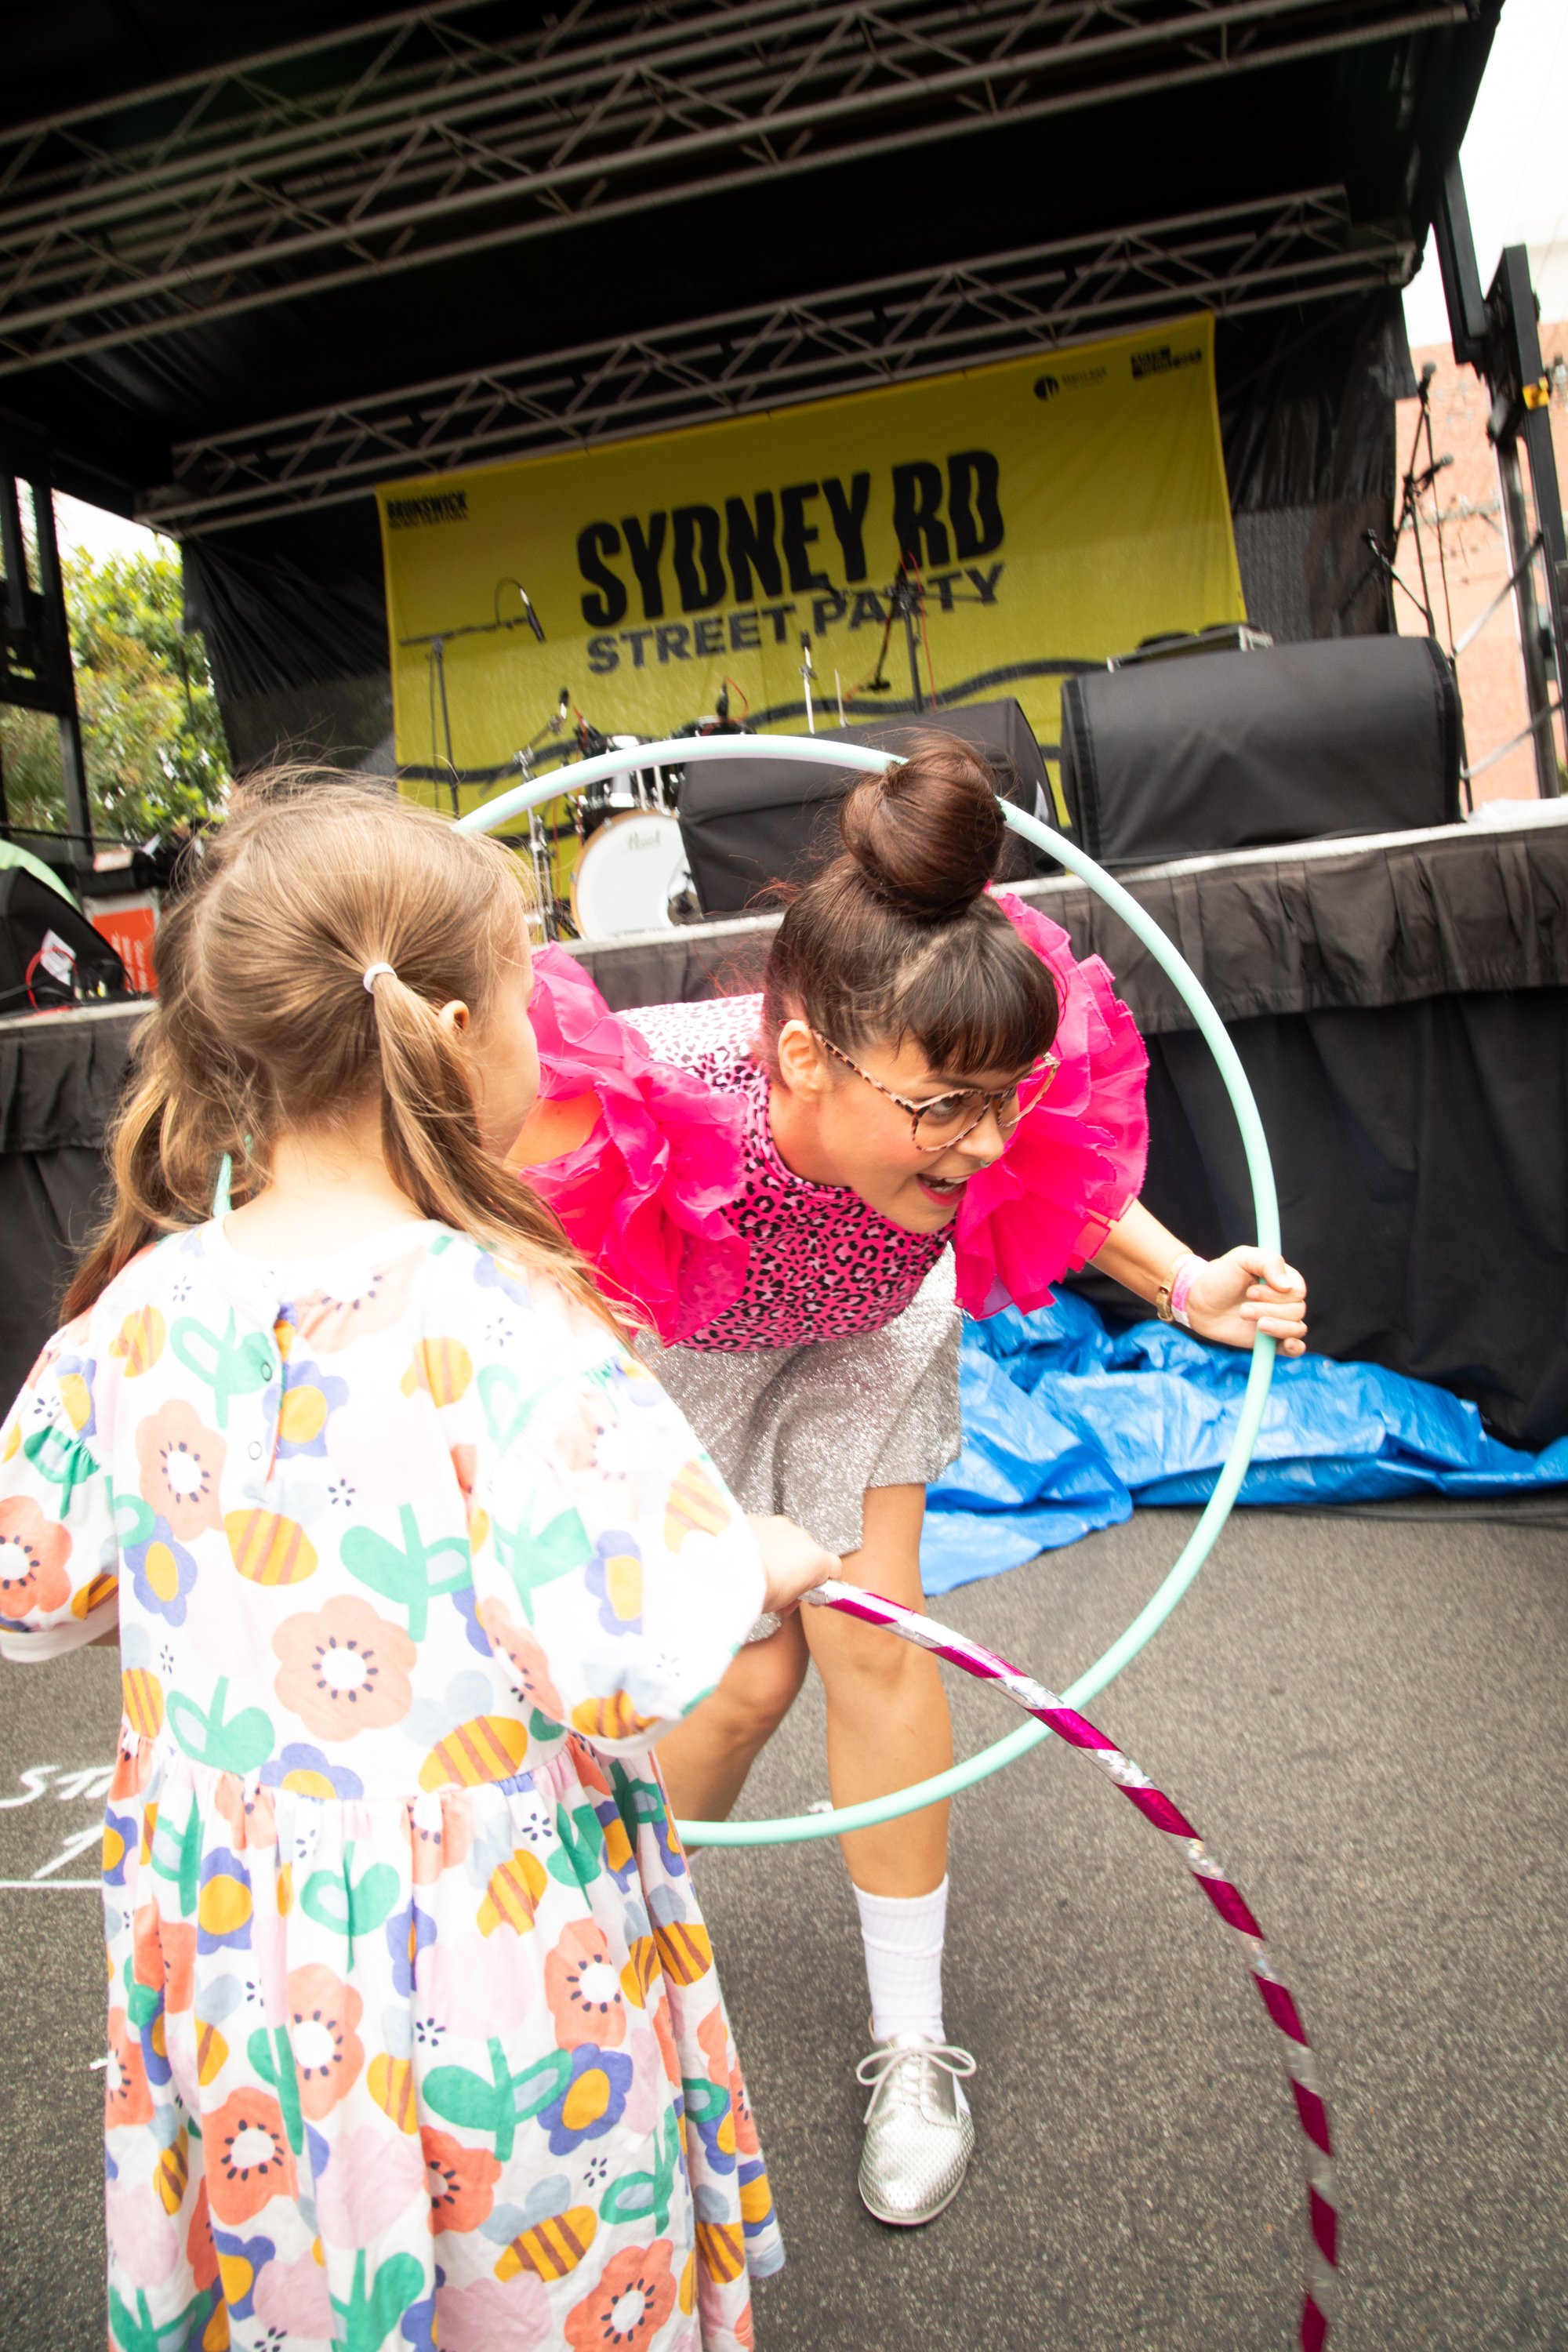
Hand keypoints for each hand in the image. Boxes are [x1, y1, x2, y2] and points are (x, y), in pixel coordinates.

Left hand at [746, 1514, 840, 1617]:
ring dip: (777, 1554)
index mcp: (816, 1560)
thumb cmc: (757, 1589)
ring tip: (760, 1573)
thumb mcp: (782, 1604)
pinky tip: (748, 1559)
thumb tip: (790, 1597)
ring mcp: (780, 1525)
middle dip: (796, 1569)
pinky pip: (765, 1533)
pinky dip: (760, 1544)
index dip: (823, 1582)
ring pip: (785, 1541)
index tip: (812, 1593)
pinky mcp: (759, 1518)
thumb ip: (793, 1596)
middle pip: (807, 1554)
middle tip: (780, 1589)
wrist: (727, 1568)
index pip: (833, 1568)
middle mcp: (802, 1537)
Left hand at [1183, 1248, 1307, 1355]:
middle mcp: (1283, 1301)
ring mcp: (1278, 1321)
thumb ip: (1268, 1262)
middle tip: (1243, 1309)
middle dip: (1269, 1310)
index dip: (1277, 1294)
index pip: (1298, 1290)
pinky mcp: (1271, 1341)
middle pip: (1297, 1310)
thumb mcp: (1241, 1258)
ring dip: (1275, 1327)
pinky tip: (1287, 1344)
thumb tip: (1287, 1286)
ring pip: (1296, 1329)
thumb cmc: (1219, 1276)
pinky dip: (1295, 1348)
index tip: (1251, 1292)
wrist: (1198, 1301)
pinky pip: (1294, 1348)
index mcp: (1281, 1280)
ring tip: (1247, 1320)